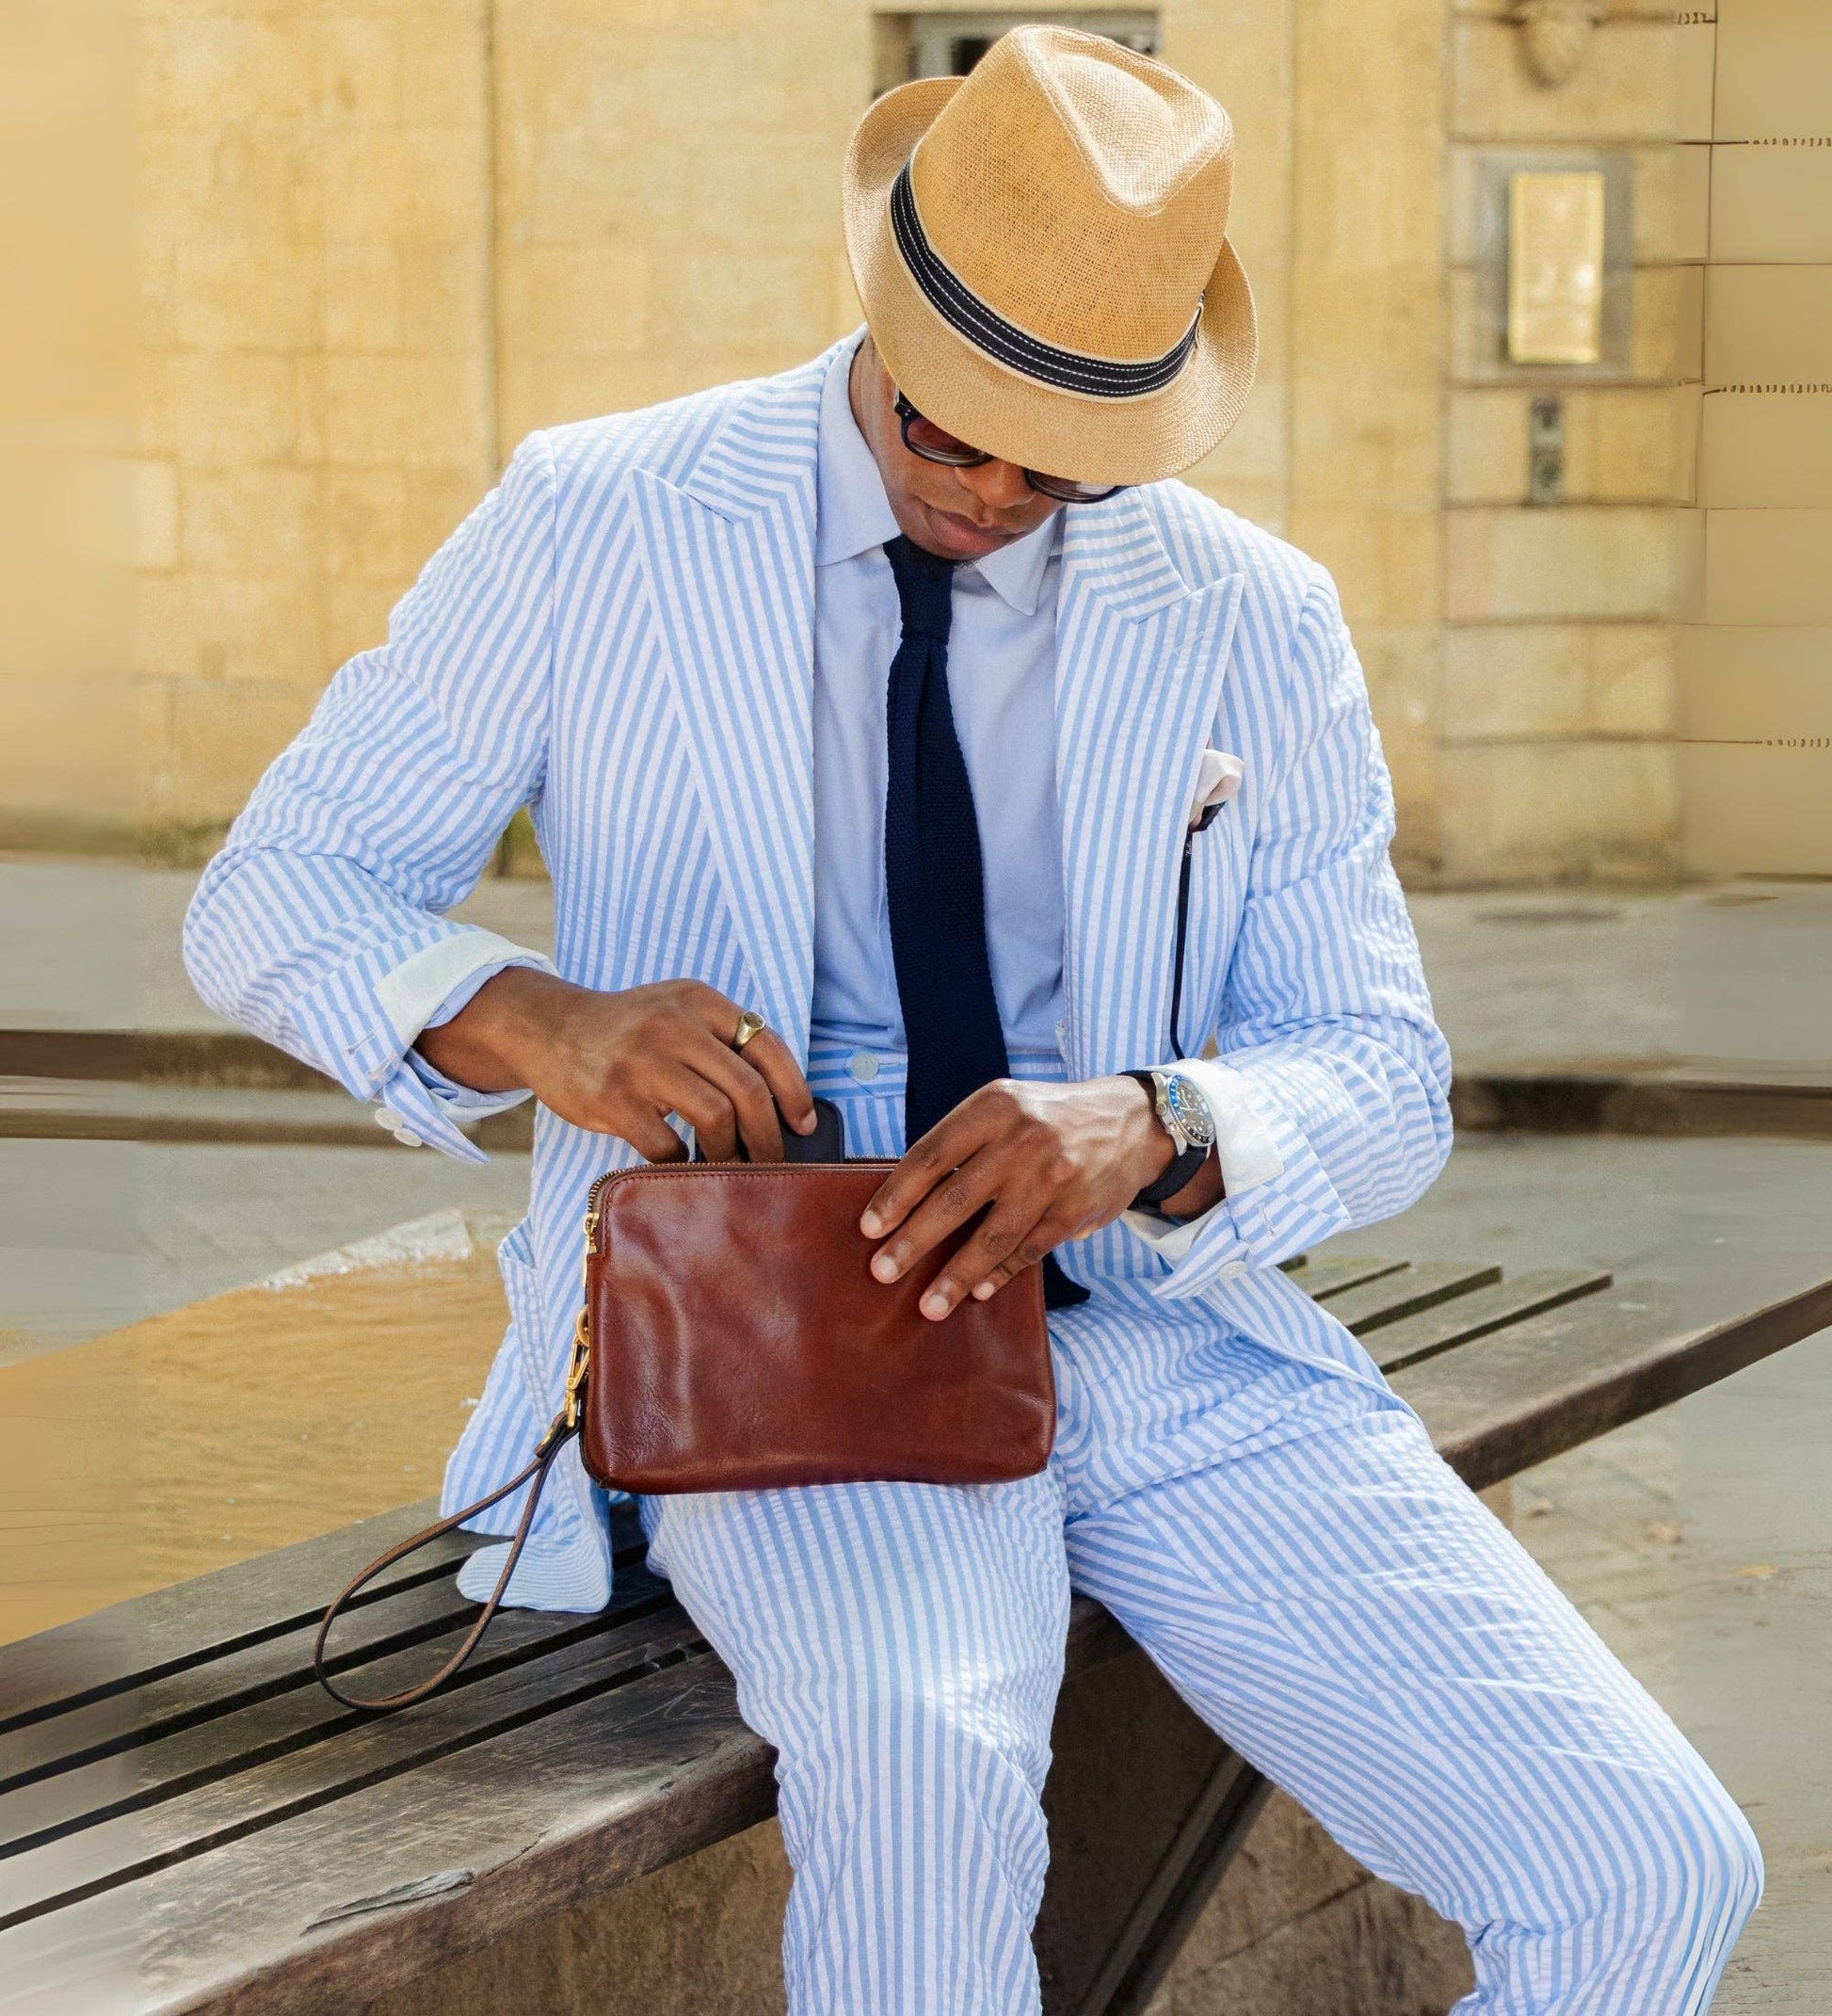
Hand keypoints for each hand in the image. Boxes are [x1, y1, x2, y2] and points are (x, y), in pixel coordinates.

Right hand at [414, 968, 815, 1161]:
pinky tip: (681, 1165)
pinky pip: (667, 1146)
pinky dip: (682, 1164)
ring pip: (716, 1119)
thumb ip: (720, 1040)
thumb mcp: (675, 1011)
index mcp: (698, 1001)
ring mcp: (642, 1062)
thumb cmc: (625, 1030)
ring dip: (730, 1154)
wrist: (547, 1028)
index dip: (794, 1090)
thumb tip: (779, 1102)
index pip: (767, 1045)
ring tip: (726, 1164)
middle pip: (748, 1090)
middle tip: (771, 1159)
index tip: (804, 1122)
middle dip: (769, 1136)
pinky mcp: (614, 1100)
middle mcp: (674, 1026)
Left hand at [859, 1076, 1219, 1319]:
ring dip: (956, 1275)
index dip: (896, 1195)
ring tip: (928, 1305)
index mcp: (993, 1106)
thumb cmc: (1047, 1118)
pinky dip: (1001, 1273)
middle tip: (882, 1271)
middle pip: (955, 1198)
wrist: (1131, 1121)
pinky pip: (1029, 1249)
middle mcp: (1022, 1137)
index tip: (869, 1227)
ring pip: (993, 1235)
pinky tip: (977, 1292)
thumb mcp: (1005, 1107)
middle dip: (914, 1241)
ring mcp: (1052, 1175)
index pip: (931, 1155)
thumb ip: (963, 1144)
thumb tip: (905, 1198)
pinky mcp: (1076, 1208)